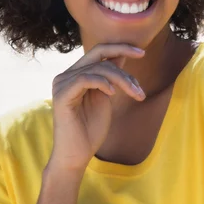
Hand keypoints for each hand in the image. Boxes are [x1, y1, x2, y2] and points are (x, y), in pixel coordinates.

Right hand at [47, 43, 145, 171]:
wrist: (76, 156)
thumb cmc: (91, 130)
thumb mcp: (106, 97)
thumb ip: (110, 77)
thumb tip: (121, 55)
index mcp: (76, 74)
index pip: (99, 51)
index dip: (121, 47)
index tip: (142, 52)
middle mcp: (66, 75)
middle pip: (98, 52)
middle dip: (123, 54)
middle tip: (142, 62)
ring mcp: (61, 83)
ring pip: (98, 67)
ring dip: (122, 78)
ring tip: (135, 93)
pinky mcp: (61, 95)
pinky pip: (85, 78)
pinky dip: (102, 82)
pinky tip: (112, 93)